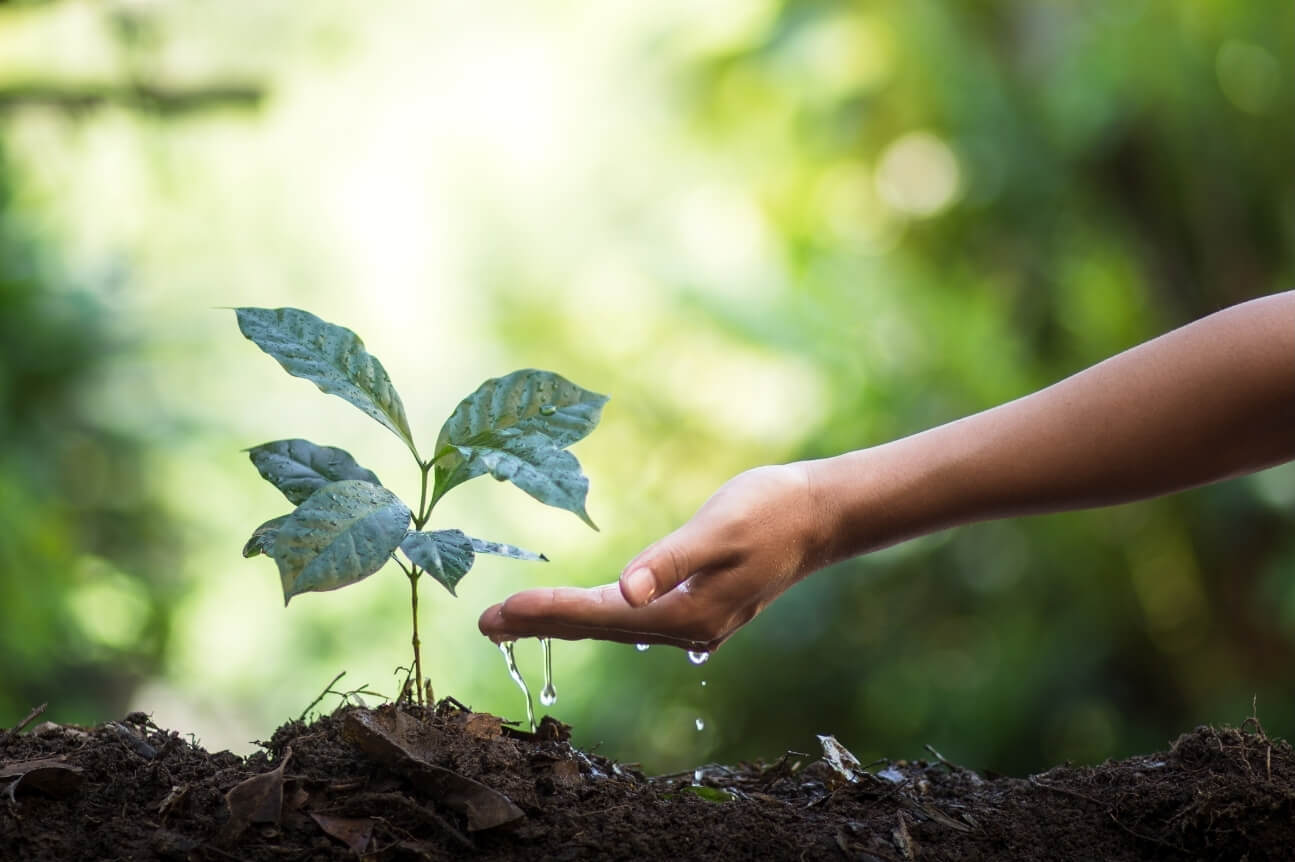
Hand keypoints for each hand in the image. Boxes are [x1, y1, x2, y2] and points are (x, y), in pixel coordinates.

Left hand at [477, 463, 826, 651]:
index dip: (548, 610)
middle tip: (485, 625)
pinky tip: (579, 613)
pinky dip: (594, 615)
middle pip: (598, 629)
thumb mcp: (720, 528)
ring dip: (562, 622)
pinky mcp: (698, 609)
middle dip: (541, 624)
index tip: (500, 609)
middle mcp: (687, 630)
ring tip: (514, 622)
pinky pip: (631, 619)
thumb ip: (671, 560)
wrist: (822, 516)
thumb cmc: (773, 511)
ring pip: (612, 626)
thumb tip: (625, 590)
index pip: (600, 614)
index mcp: (687, 614)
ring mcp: (693, 625)